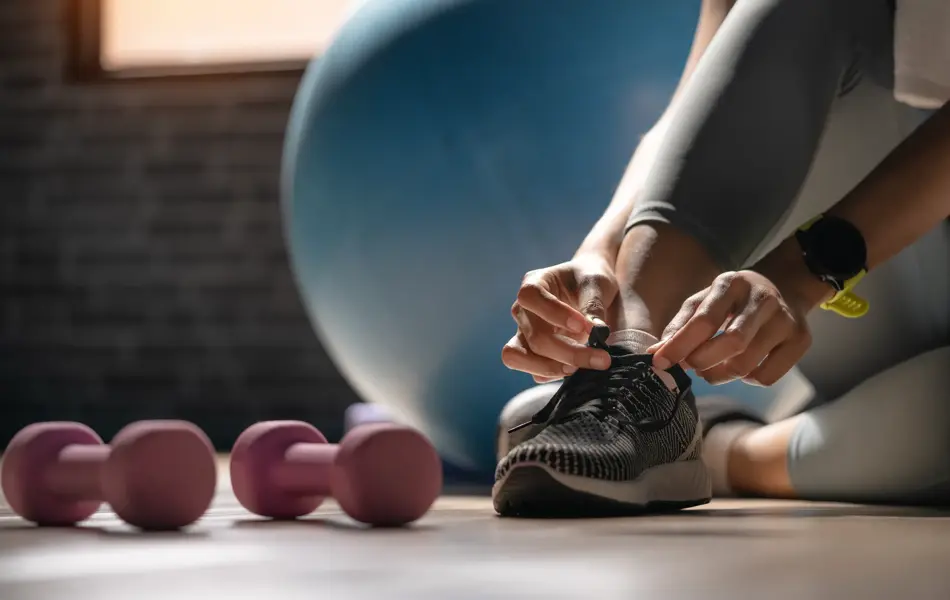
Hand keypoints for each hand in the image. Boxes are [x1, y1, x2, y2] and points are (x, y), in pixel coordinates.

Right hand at [502, 255, 618, 382]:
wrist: (589, 289)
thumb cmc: (589, 280)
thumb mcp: (597, 284)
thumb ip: (594, 306)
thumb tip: (597, 334)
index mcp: (533, 284)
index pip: (531, 297)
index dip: (555, 314)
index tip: (585, 326)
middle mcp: (522, 310)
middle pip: (534, 336)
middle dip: (568, 352)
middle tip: (602, 358)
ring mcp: (523, 333)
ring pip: (518, 357)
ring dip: (552, 368)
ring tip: (581, 369)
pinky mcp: (531, 353)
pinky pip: (533, 371)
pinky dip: (553, 375)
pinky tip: (576, 370)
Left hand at [647, 270, 812, 385]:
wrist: (784, 288)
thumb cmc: (732, 300)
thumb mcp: (705, 301)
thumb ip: (681, 325)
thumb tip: (656, 353)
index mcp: (732, 284)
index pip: (704, 319)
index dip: (680, 345)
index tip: (659, 361)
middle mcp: (763, 299)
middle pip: (732, 343)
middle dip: (702, 362)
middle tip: (690, 367)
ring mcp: (786, 320)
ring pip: (748, 364)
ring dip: (720, 374)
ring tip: (710, 368)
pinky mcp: (801, 340)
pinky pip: (767, 376)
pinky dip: (746, 379)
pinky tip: (740, 367)